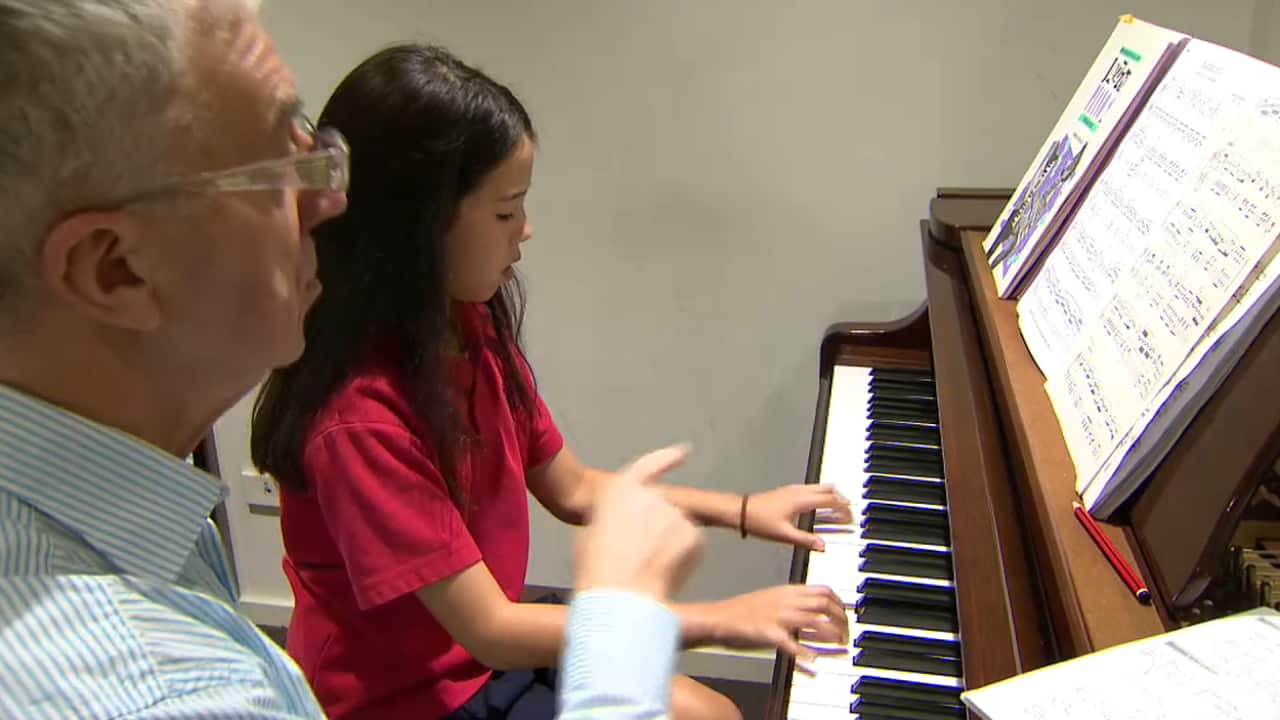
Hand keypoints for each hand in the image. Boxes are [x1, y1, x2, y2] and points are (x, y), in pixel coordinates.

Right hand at [573, 445, 703, 601]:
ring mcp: (676, 514)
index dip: (667, 458)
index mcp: (622, 490)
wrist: (620, 598)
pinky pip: (691, 546)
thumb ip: (612, 517)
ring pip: (677, 528)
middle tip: (642, 556)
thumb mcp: (591, 533)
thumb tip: (623, 524)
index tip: (684, 452)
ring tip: (648, 570)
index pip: (649, 465)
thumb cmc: (596, 570)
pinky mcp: (694, 536)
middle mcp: (653, 494)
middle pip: (662, 506)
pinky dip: (683, 558)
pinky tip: (664, 575)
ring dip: (669, 544)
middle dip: (657, 526)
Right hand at [700, 584, 847, 661]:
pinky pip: (791, 644)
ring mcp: (778, 617)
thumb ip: (792, 602)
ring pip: (815, 621)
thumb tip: (812, 610)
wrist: (718, 617)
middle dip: (842, 620)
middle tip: (845, 633)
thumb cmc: (742, 611)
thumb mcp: (771, 598)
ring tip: (838, 645)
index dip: (840, 603)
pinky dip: (805, 653)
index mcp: (787, 591)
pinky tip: (813, 662)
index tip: (846, 615)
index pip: (823, 590)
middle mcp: (785, 601)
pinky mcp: (768, 634)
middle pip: (824, 604)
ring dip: (831, 634)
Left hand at [745, 483, 851, 550]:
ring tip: (838, 508)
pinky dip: (821, 496)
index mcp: (802, 500)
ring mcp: (793, 490)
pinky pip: (811, 490)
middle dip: (842, 499)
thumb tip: (822, 546)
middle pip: (829, 489)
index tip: (851, 517)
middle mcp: (799, 491)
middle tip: (849, 511)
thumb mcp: (785, 535)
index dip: (844, 508)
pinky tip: (819, 506)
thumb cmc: (759, 521)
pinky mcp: (788, 492)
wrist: (741, 511)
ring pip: (820, 487)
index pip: (831, 499)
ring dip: (832, 496)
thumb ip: (806, 540)